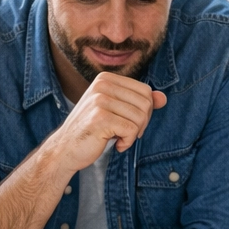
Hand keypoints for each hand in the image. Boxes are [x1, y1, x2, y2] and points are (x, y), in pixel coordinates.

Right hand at [43, 72, 167, 174]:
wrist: (65, 149)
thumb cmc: (92, 130)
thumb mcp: (116, 111)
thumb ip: (139, 103)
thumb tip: (163, 98)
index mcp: (106, 79)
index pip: (145, 91)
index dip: (144, 111)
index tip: (129, 122)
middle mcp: (102, 85)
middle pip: (145, 103)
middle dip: (142, 123)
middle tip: (126, 133)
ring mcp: (100, 100)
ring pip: (140, 117)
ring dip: (133, 134)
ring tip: (118, 138)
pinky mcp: (100, 118)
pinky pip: (132, 130)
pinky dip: (127, 142)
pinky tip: (115, 145)